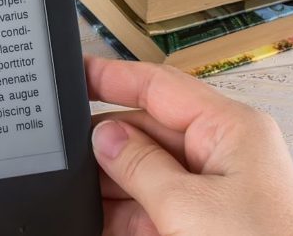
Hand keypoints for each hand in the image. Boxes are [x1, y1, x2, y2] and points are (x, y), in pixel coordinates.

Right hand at [85, 57, 292, 235]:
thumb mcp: (186, 205)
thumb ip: (139, 165)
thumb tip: (105, 137)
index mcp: (230, 129)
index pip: (161, 86)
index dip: (113, 76)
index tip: (76, 72)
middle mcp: (220, 154)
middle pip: (147, 129)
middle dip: (105, 142)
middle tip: (62, 151)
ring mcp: (208, 191)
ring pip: (142, 171)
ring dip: (108, 183)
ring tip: (76, 190)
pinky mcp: (197, 224)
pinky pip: (148, 205)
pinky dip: (119, 212)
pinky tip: (94, 217)